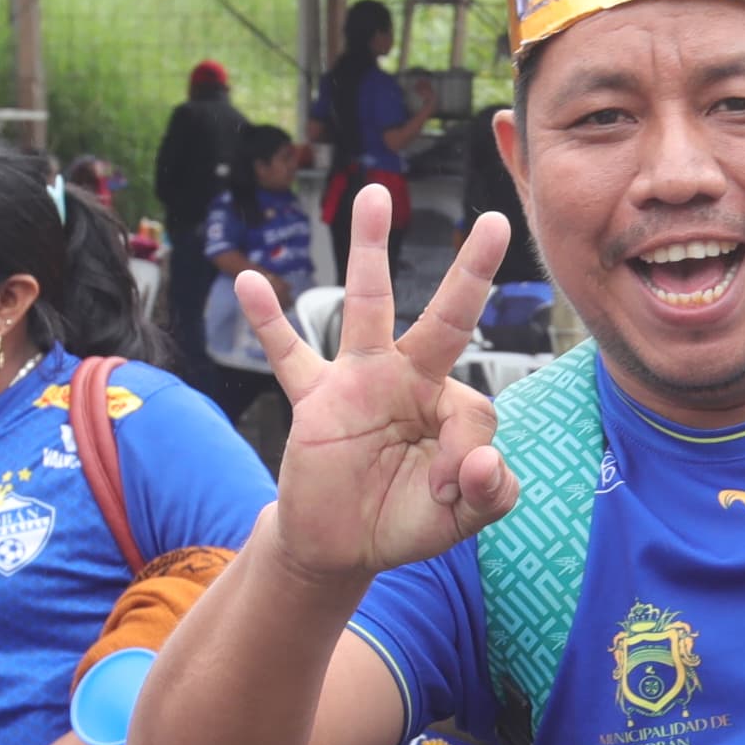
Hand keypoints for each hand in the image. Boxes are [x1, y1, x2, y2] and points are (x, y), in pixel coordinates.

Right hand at [244, 195, 516, 581]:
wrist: (340, 546)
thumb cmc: (403, 519)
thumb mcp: (459, 521)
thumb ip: (491, 494)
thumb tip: (483, 463)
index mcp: (449, 405)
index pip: (473, 410)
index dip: (468, 456)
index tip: (452, 490)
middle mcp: (409, 379)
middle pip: (446, 318)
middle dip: (470, 272)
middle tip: (494, 222)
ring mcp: (358, 381)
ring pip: (368, 307)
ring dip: (370, 252)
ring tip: (373, 199)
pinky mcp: (314, 400)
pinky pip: (289, 355)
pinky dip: (268, 323)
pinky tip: (250, 283)